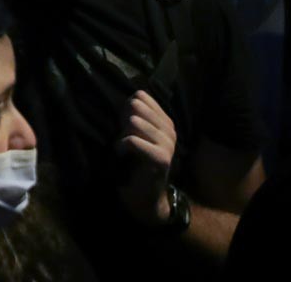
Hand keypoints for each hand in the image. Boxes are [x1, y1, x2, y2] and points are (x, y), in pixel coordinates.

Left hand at [117, 89, 177, 224]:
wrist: (144, 194)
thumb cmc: (135, 161)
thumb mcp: (134, 132)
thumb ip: (134, 114)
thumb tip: (130, 98)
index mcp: (164, 121)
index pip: (141, 96)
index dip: (125, 107)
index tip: (123, 124)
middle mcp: (170, 129)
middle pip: (135, 106)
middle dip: (123, 121)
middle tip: (124, 139)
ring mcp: (168, 144)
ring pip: (133, 122)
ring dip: (122, 135)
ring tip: (124, 148)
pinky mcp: (162, 158)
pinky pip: (133, 141)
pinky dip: (121, 146)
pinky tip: (121, 154)